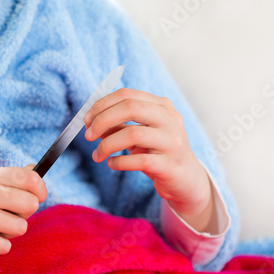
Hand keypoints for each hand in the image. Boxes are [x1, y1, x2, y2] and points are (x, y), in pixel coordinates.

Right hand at [0, 166, 46, 273]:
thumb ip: (7, 177)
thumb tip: (35, 170)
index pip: (30, 178)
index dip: (40, 189)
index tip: (38, 197)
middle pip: (31, 204)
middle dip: (25, 213)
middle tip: (8, 215)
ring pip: (21, 227)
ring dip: (10, 232)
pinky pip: (5, 247)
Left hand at [84, 88, 212, 224]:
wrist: (186, 179)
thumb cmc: (158, 152)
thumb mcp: (140, 134)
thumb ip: (118, 125)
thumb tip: (91, 122)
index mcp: (162, 106)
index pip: (127, 95)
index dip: (102, 105)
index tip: (87, 120)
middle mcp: (170, 119)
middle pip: (130, 107)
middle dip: (102, 120)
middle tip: (88, 135)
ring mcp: (172, 141)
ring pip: (132, 134)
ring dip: (107, 145)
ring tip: (97, 155)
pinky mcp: (169, 164)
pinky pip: (138, 160)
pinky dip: (119, 162)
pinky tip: (112, 164)